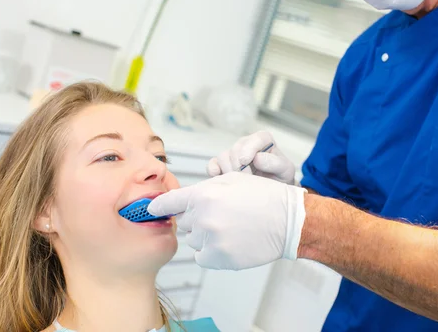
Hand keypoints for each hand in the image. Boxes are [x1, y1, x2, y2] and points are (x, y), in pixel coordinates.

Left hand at [147, 172, 306, 269]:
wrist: (286, 220)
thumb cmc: (262, 197)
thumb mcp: (232, 180)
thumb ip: (203, 190)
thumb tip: (183, 201)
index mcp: (204, 194)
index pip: (168, 203)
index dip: (158, 207)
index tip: (151, 210)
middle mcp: (203, 217)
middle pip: (184, 222)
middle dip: (196, 219)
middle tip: (220, 216)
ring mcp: (211, 239)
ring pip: (193, 240)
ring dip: (204, 236)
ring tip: (229, 229)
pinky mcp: (219, 258)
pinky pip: (202, 257)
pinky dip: (211, 253)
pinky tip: (228, 243)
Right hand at [207, 131, 296, 184]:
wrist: (272, 191)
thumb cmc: (280, 177)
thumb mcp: (286, 170)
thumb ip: (276, 163)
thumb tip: (257, 158)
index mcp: (264, 140)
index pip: (257, 138)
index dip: (249, 149)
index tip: (246, 161)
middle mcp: (247, 144)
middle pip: (236, 148)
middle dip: (240, 165)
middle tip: (247, 180)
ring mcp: (234, 154)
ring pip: (223, 156)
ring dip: (229, 171)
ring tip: (240, 182)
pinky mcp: (223, 165)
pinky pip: (213, 164)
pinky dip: (213, 170)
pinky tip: (219, 177)